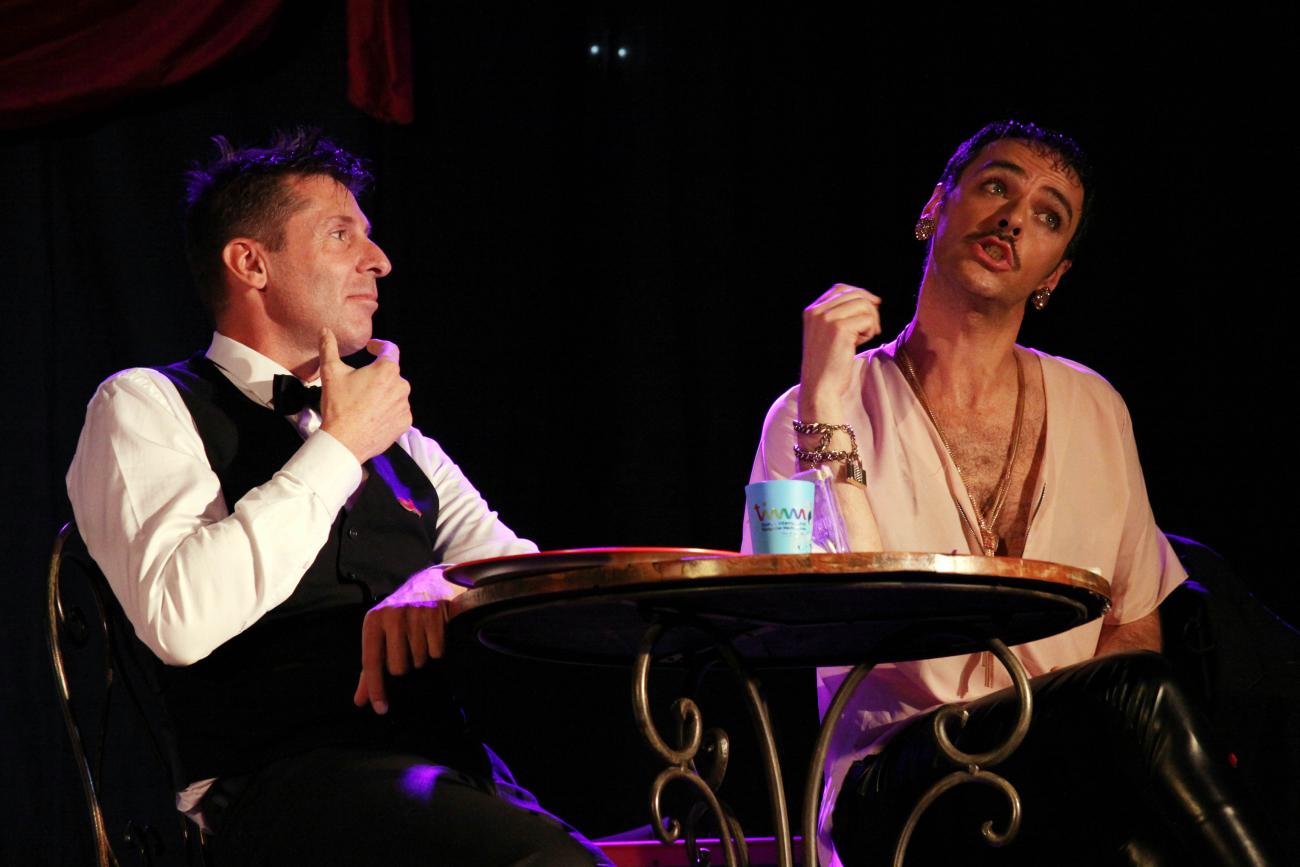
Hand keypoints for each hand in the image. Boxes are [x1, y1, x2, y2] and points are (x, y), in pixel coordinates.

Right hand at [318, 328, 412, 462]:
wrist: (344, 442)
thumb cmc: (338, 406)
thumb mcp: (330, 373)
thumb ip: (329, 348)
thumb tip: (325, 331)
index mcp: (387, 370)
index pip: (390, 349)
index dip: (379, 346)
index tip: (371, 348)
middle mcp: (402, 386)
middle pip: (390, 374)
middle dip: (377, 375)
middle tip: (358, 384)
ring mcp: (405, 406)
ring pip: (394, 393)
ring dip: (382, 394)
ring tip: (363, 404)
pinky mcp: (404, 423)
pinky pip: (398, 411)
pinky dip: (387, 411)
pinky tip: (371, 416)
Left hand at [352, 575, 453, 714]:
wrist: (430, 583)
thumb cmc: (401, 616)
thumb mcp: (380, 637)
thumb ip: (369, 670)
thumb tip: (361, 701)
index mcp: (373, 621)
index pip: (371, 662)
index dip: (375, 688)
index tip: (380, 709)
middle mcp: (392, 616)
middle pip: (398, 668)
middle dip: (405, 664)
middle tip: (408, 648)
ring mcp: (414, 613)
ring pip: (419, 660)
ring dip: (422, 656)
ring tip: (421, 637)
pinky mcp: (436, 613)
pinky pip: (437, 651)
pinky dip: (437, 648)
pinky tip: (434, 633)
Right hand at [799, 284, 881, 417]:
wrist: (819, 388)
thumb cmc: (828, 364)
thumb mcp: (827, 334)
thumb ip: (838, 315)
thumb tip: (870, 299)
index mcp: (811, 311)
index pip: (840, 289)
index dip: (860, 294)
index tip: (873, 307)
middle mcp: (816, 311)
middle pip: (855, 294)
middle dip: (869, 310)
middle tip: (872, 329)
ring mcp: (827, 319)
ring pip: (863, 305)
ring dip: (871, 321)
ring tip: (865, 338)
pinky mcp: (839, 329)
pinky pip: (867, 319)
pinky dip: (870, 331)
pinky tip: (861, 344)